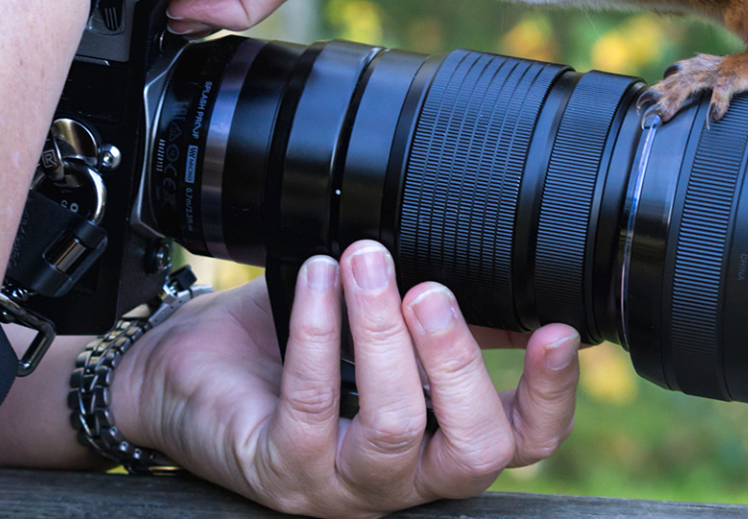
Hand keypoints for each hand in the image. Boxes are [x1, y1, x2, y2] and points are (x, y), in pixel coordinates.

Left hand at [112, 243, 580, 518]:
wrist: (189, 374)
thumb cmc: (295, 350)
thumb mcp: (387, 328)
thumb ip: (448, 317)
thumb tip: (521, 275)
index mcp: (442, 441)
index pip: (524, 442)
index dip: (551, 396)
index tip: (558, 330)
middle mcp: (404, 476)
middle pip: (474, 454)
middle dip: (461, 365)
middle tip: (432, 292)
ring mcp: (342, 484)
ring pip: (393, 427)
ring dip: (383, 335)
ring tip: (370, 263)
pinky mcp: (280, 471)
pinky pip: (310, 404)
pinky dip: (319, 330)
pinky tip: (319, 277)